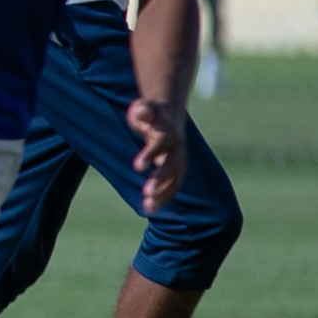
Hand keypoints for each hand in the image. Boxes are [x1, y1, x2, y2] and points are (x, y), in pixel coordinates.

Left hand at [126, 97, 189, 215]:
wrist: (169, 115)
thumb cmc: (151, 112)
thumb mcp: (144, 108)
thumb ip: (143, 111)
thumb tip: (141, 112)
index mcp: (168, 132)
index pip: (160, 144)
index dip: (149, 154)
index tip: (137, 167)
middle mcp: (178, 148)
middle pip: (171, 165)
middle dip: (160, 179)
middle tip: (147, 193)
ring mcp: (180, 160)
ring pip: (174, 180)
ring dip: (163, 194)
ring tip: (148, 208)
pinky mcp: (177, 170)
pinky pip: (173, 186)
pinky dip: (163, 197)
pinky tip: (150, 209)